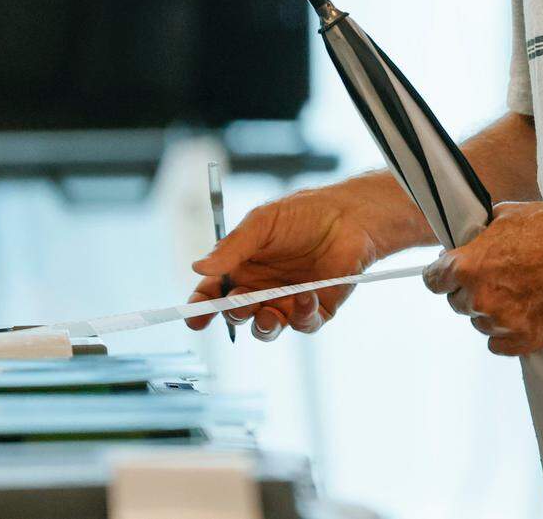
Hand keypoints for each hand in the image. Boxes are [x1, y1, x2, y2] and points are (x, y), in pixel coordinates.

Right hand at [186, 175, 428, 340]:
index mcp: (242, 268)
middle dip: (233, 315)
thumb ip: (232, 248)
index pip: (214, 294)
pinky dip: (301, 315)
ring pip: (267, 328)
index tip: (194, 317)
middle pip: (237, 315)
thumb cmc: (303, 214)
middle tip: (237, 304)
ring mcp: (287, 301)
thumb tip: (198, 267)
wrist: (349, 215)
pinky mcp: (316, 309)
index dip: (201, 308)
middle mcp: (261, 289)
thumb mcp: (261, 223)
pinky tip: (305, 297)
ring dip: (263, 326)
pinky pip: (303, 323)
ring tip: (266, 314)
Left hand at [422, 201, 542, 355]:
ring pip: (480, 323)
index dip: (442, 276)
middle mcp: (480, 298)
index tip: (449, 276)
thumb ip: (475, 237)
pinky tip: (520, 314)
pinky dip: (505, 334)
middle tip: (496, 279)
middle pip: (457, 303)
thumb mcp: (502, 218)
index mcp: (467, 267)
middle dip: (471, 291)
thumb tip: (459, 245)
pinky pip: (498, 345)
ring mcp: (503, 322)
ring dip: (491, 312)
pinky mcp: (526, 340)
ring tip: (517, 293)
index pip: (433, 281)